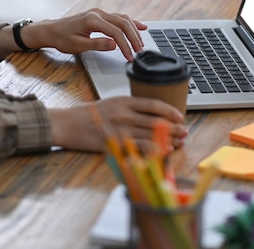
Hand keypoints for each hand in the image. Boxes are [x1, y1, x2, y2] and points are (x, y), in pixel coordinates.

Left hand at [24, 8, 146, 60]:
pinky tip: (140, 26)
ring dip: (134, 30)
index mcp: (92, 20)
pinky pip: (118, 18)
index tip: (129, 56)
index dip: (125, 45)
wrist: (52, 30)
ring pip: (123, 19)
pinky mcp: (100, 15)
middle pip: (123, 23)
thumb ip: (97, 44)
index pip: (115, 32)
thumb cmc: (62, 38)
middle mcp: (98, 13)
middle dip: (133, 38)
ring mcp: (99, 13)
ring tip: (141, 43)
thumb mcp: (78, 45)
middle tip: (139, 51)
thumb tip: (114, 44)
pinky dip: (130, 23)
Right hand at [48, 96, 187, 153]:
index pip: (153, 104)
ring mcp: (119, 130)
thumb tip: (150, 114)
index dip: (169, 111)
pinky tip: (163, 153)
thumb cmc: (88, 114)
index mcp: (123, 101)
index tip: (179, 116)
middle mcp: (123, 114)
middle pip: (155, 121)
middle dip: (174, 128)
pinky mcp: (114, 144)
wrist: (68, 123)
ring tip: (179, 143)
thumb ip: (129, 107)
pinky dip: (153, 151)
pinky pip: (138, 149)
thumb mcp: (111, 103)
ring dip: (168, 141)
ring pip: (151, 136)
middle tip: (184, 132)